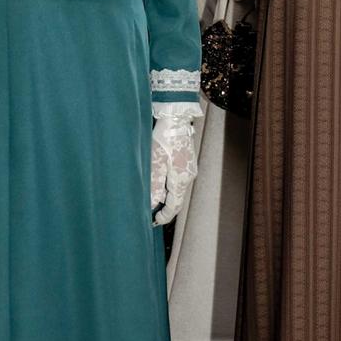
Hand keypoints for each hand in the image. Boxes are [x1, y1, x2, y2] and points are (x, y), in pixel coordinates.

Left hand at [151, 105, 198, 226]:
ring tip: (152, 196)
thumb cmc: (164, 140)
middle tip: (151, 211)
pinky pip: (178, 179)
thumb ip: (154, 187)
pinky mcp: (187, 161)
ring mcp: (190, 168)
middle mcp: (188, 176)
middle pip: (177, 198)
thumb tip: (152, 205)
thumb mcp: (155, 164)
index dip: (164, 216)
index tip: (153, 220)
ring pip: (177, 188)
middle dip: (165, 207)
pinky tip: (159, 180)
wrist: (176, 120)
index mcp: (181, 180)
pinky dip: (169, 184)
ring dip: (166, 195)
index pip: (174, 206)